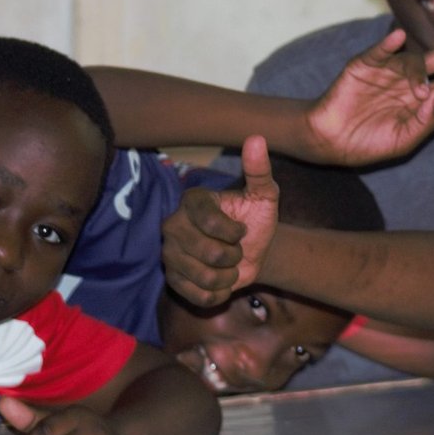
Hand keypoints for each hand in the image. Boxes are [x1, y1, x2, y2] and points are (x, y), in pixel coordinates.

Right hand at [162, 135, 278, 306]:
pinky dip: (220, 293)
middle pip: (208, 253)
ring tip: (228, 264)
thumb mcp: (265, 194)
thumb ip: (259, 169)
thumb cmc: (256, 217)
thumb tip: (256, 138)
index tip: (241, 229)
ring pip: (205, 277)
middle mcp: (172, 225)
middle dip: (234, 255)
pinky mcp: (172, 281)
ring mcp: (169, 254)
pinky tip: (221, 280)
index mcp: (192, 200)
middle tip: (236, 248)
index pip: (210, 223)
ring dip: (228, 275)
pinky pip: (200, 296)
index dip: (234, 232)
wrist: (254, 250)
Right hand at [304, 12, 433, 164]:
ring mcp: (389, 70)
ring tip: (418, 91)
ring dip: (420, 70)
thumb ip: (423, 124)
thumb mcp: (402, 142)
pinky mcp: (364, 65)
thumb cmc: (367, 143)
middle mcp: (410, 80)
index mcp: (423, 100)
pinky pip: (379, 51)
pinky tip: (397, 39)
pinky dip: (388, 45)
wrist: (330, 141)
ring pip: (415, 59)